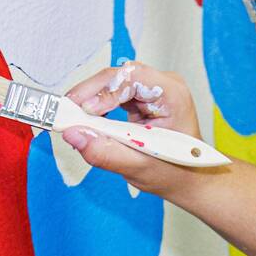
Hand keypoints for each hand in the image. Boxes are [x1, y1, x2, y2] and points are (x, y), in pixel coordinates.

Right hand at [60, 61, 207, 199]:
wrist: (190, 179)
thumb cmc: (175, 172)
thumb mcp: (139, 166)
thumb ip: (106, 152)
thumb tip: (73, 135)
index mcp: (173, 95)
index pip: (132, 77)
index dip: (104, 90)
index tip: (84, 111)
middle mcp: (164, 85)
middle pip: (119, 76)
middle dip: (90, 93)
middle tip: (65, 112)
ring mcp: (152, 90)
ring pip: (113, 82)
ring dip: (90, 98)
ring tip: (71, 116)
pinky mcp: (141, 98)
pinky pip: (113, 94)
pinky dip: (97, 105)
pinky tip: (85, 119)